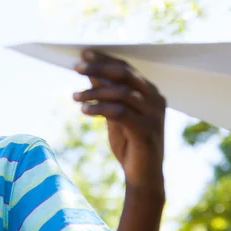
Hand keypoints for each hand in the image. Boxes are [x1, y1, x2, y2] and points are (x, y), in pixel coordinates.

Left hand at [73, 50, 165, 192]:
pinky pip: (120, 112)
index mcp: (150, 91)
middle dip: (98, 68)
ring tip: (74, 96)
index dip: (104, 59)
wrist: (143, 177)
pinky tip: (84, 110)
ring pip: (121, 92)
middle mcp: (156, 98)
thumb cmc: (129, 143)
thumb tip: (90, 72)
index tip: (84, 53)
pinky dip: (99, 109)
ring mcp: (154, 114)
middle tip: (76, 67)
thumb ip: (106, 94)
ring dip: (94, 91)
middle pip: (124, 74)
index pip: (126, 68)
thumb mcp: (113, 115)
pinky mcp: (147, 130)